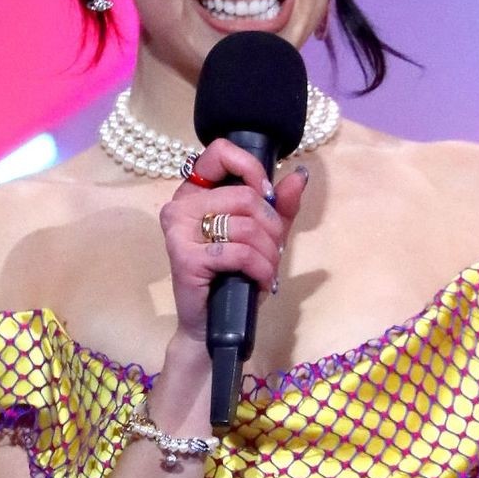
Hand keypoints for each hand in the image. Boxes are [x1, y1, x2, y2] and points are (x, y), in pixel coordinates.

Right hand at [158, 139, 310, 338]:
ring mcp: (179, 231)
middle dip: (271, 226)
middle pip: (244, 196)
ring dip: (269, 252)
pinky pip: (240, 252)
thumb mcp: (263, 238)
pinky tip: (262, 282)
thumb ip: (280, 206)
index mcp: (195, 193)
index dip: (252, 170)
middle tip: (272, 249)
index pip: (220, 152)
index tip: (268, 197)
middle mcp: (180, 206)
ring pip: (246, 225)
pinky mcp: (185, 257)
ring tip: (266, 269)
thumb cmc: (233, 279)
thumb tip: (299, 175)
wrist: (212, 325)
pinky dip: (262, 269)